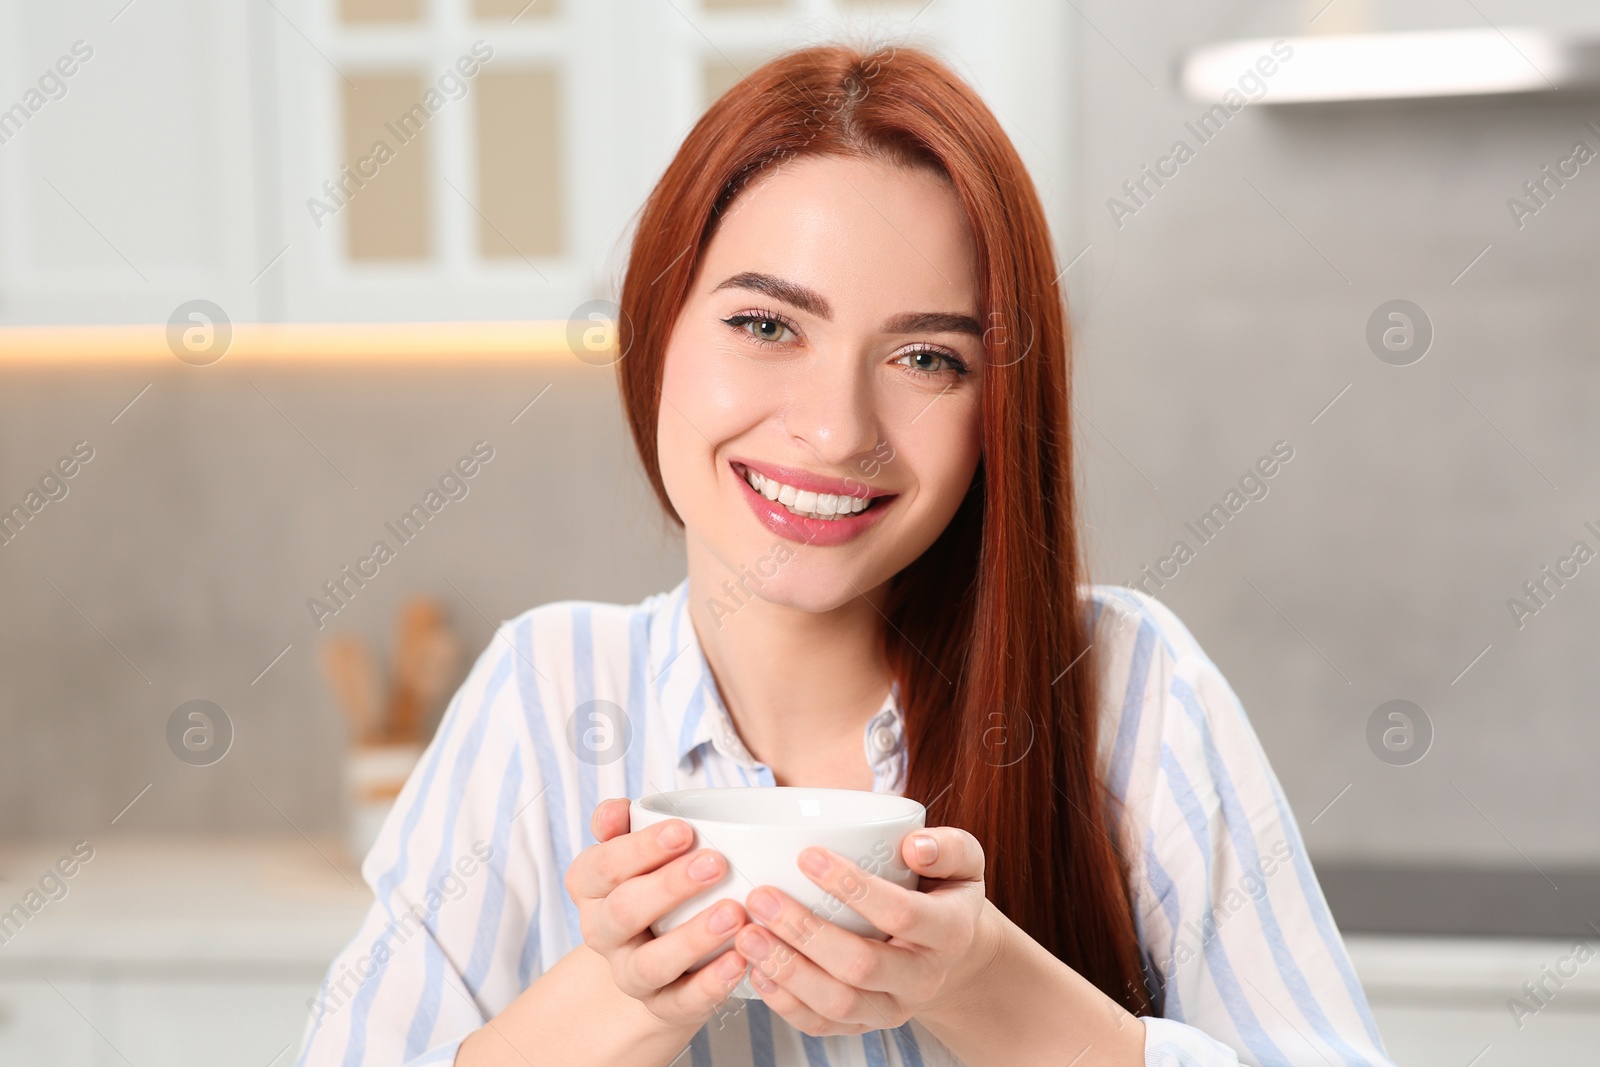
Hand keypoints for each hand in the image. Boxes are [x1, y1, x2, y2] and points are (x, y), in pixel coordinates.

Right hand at [564, 797, 753, 1026]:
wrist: (660, 953)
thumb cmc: (653, 881)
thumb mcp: (636, 849)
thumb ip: (624, 824)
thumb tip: (616, 810)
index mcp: (590, 888)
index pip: (602, 867)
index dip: (640, 849)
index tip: (684, 830)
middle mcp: (602, 933)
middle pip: (624, 912)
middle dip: (670, 886)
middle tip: (716, 863)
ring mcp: (630, 973)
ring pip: (651, 964)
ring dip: (693, 938)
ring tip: (734, 913)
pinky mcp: (662, 1006)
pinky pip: (682, 1002)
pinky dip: (711, 984)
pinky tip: (740, 960)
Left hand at [733, 825, 998, 1036]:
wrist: (954, 953)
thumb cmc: (945, 892)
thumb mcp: (964, 862)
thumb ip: (948, 848)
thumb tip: (914, 846)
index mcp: (949, 933)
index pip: (900, 914)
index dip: (853, 887)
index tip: (808, 856)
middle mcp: (923, 978)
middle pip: (861, 965)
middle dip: (804, 932)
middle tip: (760, 897)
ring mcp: (893, 1008)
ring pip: (837, 1003)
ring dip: (787, 971)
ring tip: (748, 935)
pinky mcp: (866, 1024)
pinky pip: (822, 1026)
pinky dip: (784, 1003)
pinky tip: (756, 971)